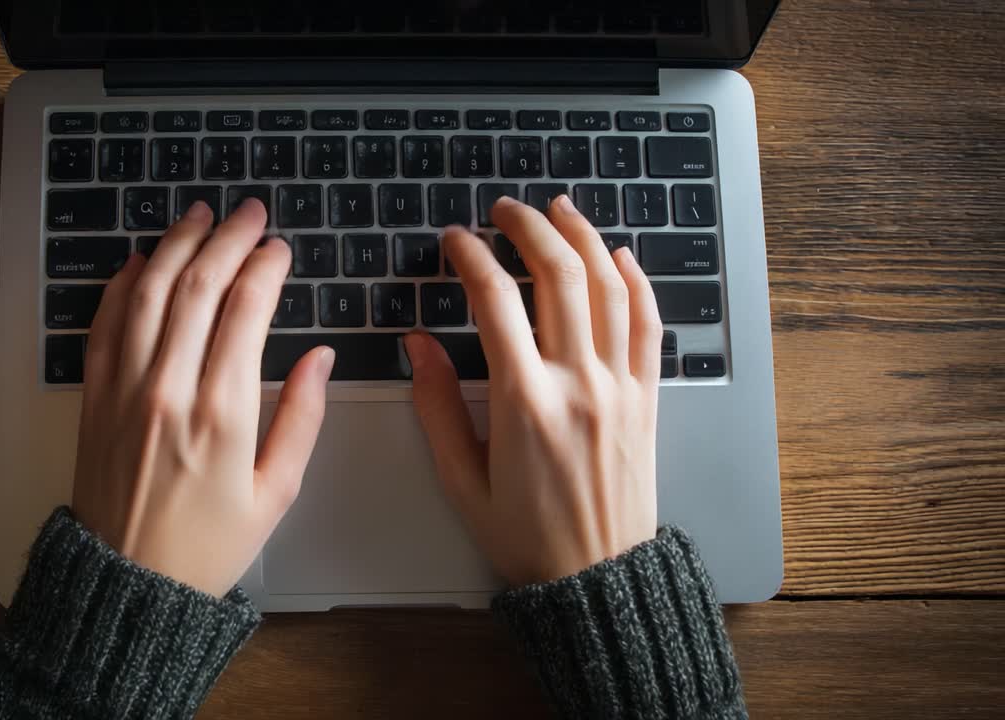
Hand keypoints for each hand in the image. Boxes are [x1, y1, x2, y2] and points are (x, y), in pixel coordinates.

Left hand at [70, 199, 334, 596]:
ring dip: (174, 245)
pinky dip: (123, 285)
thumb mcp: (277, 493)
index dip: (265, 268)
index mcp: (222, 413)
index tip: (280, 249)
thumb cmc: (207, 546)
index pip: (245, 311)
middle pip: (197, 287)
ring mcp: (125, 389)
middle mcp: (169, 389)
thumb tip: (319, 357)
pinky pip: (105, 324)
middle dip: (227, 238)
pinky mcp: (95, 398)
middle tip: (248, 212)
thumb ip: (302, 418)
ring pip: (148, 293)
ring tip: (198, 215)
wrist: (126, 586)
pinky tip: (139, 261)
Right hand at [404, 195, 661, 586]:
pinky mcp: (647, 398)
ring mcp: (618, 387)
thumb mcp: (461, 480)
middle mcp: (576, 383)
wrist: (597, 580)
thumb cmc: (524, 536)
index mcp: (523, 402)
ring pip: (609, 288)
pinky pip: (648, 325)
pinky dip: (637, 282)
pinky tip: (620, 257)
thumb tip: (418, 344)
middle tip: (505, 210)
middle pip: (558, 275)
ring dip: (583, 238)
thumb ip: (436, 406)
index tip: (455, 241)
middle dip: (528, 228)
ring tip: (559, 210)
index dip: (470, 258)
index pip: (495, 301)